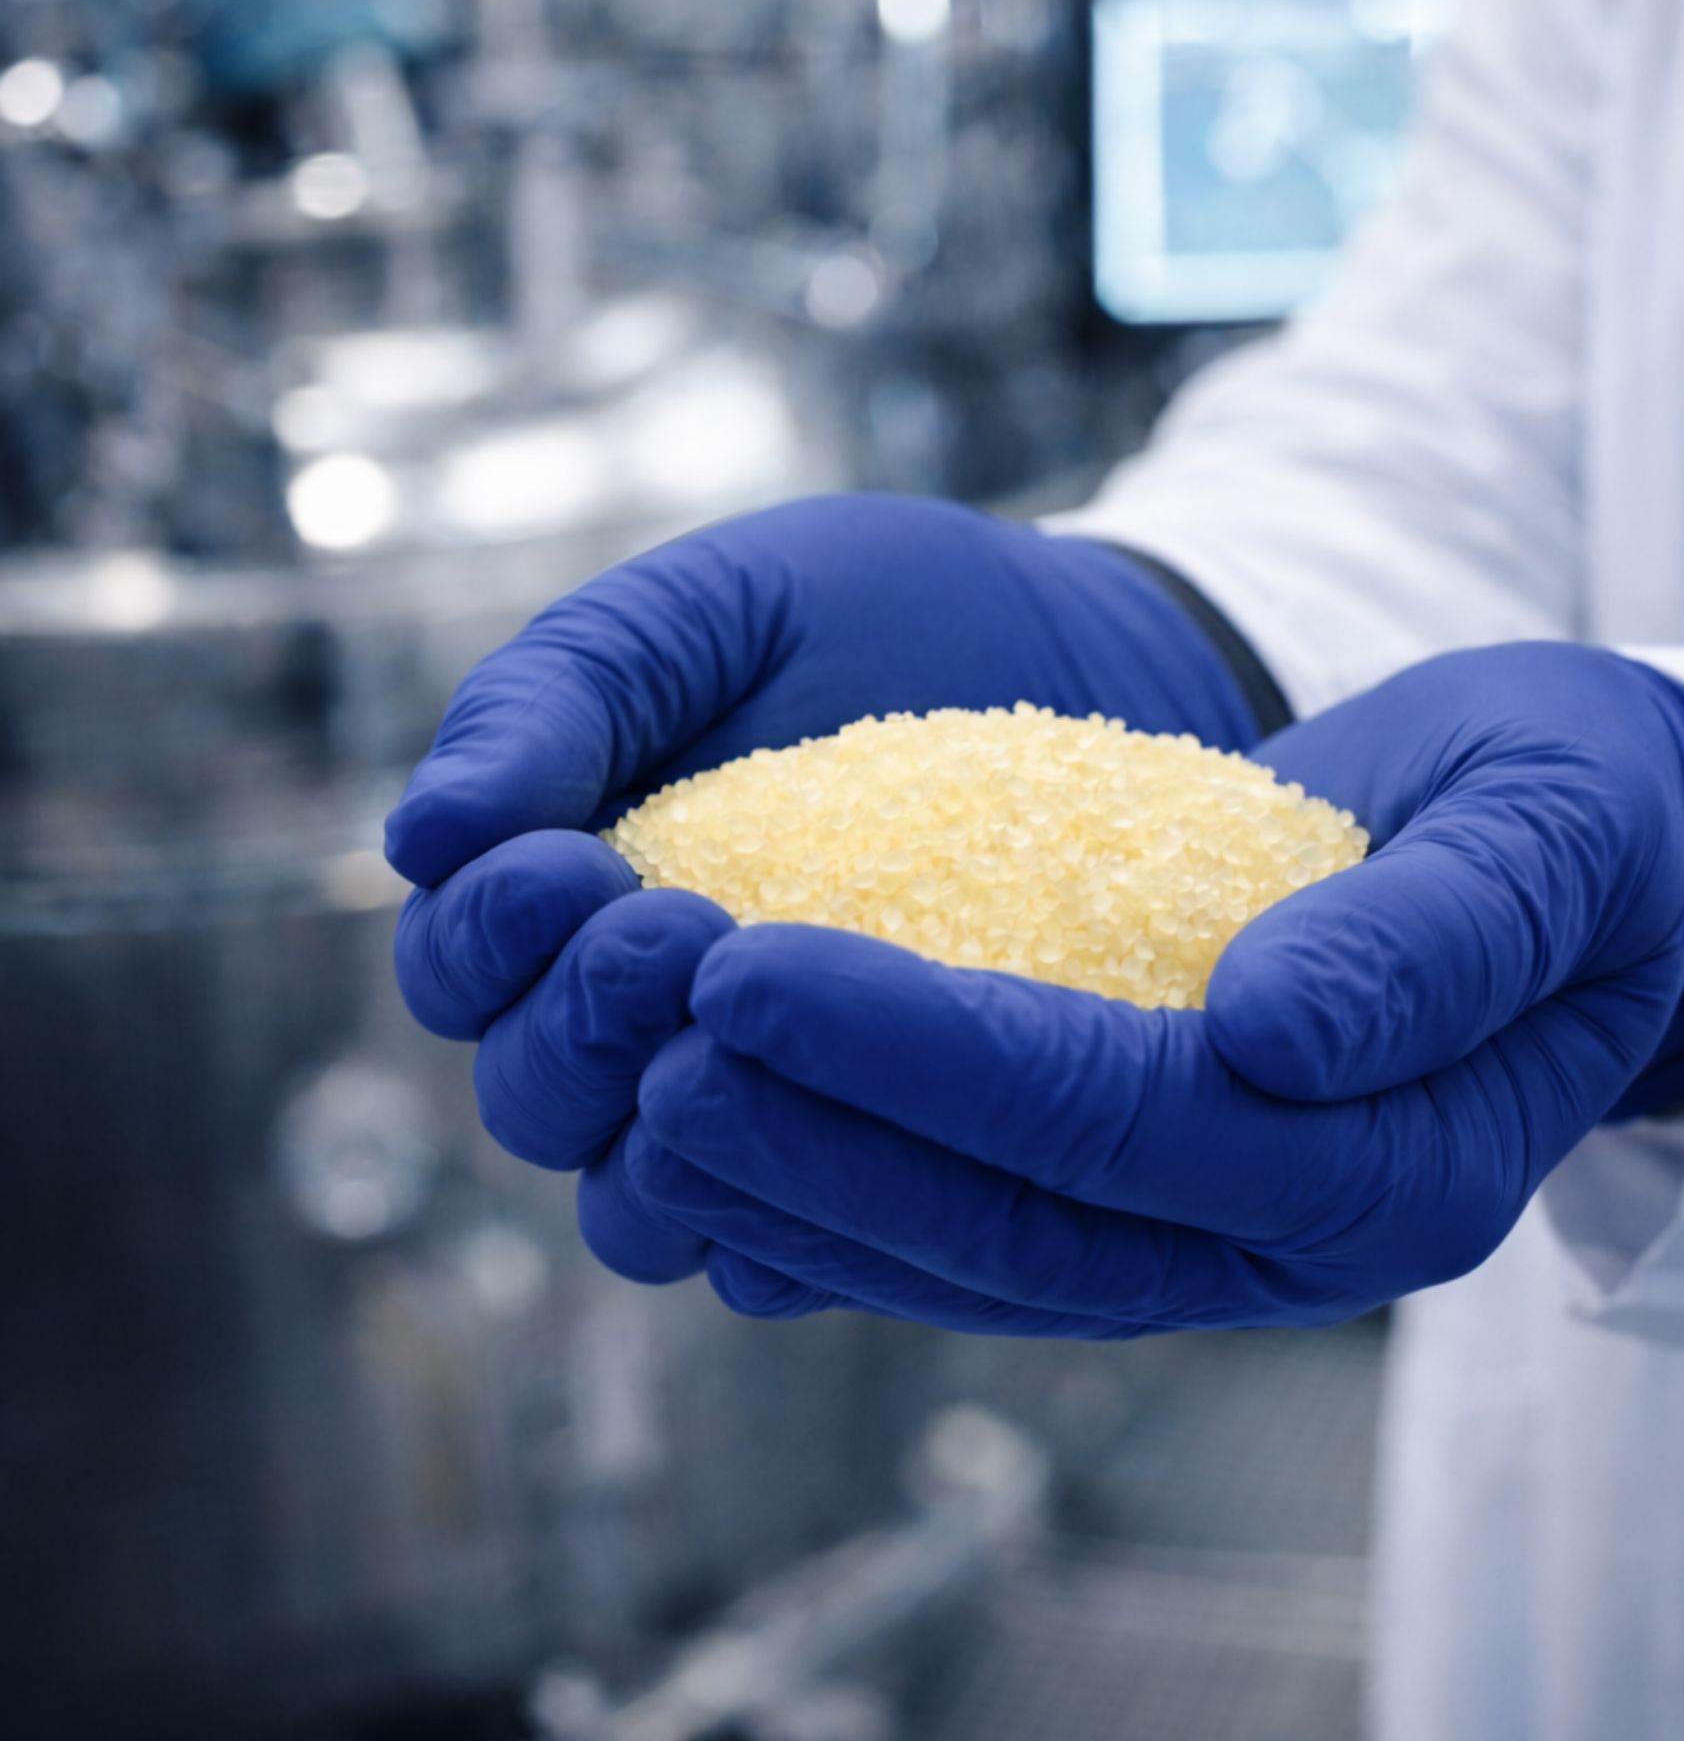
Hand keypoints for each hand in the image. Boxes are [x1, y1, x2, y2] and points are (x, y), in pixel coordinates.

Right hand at [385, 496, 1263, 1296]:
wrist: (1085, 653)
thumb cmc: (880, 613)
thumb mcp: (713, 610)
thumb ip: (564, 695)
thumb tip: (420, 834)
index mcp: (568, 889)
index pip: (460, 966)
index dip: (485, 939)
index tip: (570, 867)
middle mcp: (640, 1014)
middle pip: (534, 1099)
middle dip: (575, 1031)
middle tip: (672, 937)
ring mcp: (760, 1092)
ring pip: (641, 1202)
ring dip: (664, 1145)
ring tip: (743, 1035)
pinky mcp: (877, 1148)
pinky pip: (790, 1250)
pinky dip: (785, 1229)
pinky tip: (842, 1154)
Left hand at [616, 644, 1683, 1331]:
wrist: (1577, 863)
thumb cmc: (1573, 824)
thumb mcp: (1550, 835)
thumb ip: (1435, 931)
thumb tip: (1276, 1028)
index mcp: (1394, 1169)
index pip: (1119, 1122)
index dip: (923, 1056)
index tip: (748, 966)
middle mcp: (1290, 1243)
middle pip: (1014, 1222)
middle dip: (815, 1140)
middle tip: (644, 1050)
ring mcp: (1214, 1240)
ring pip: (972, 1254)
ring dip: (800, 1184)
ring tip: (642, 1092)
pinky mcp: (1153, 1199)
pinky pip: (980, 1229)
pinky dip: (848, 1194)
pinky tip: (734, 1132)